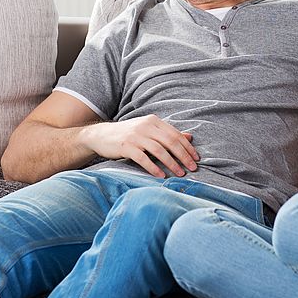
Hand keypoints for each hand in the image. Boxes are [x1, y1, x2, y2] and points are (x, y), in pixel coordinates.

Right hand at [81, 115, 198, 178]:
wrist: (101, 136)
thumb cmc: (129, 134)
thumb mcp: (148, 130)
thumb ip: (167, 133)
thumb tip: (189, 137)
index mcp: (153, 121)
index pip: (175, 134)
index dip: (188, 147)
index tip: (196, 158)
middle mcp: (146, 126)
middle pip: (170, 142)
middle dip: (184, 156)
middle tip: (192, 168)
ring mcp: (135, 136)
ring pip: (159, 150)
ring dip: (172, 163)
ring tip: (180, 174)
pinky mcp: (126, 146)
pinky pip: (143, 159)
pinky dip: (154, 168)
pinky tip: (161, 176)